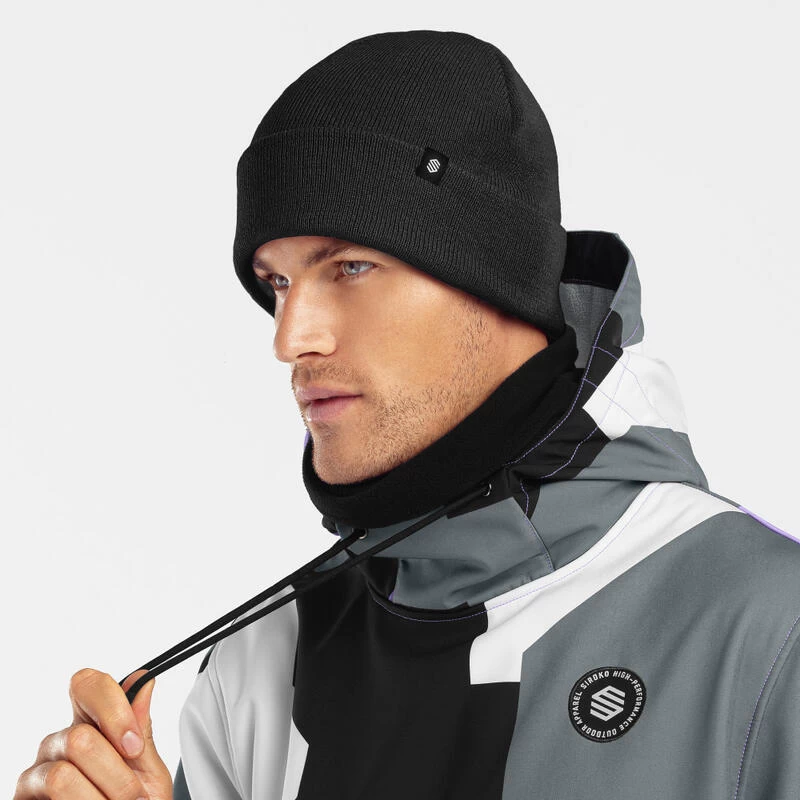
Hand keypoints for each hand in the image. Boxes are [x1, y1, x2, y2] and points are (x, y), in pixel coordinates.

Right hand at [14, 668, 172, 798]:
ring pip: (61, 775)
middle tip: (133, 795)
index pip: (87, 685)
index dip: (112, 709)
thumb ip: (142, 730)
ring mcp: (36, 773)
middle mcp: (59, 742)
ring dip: (100, 798)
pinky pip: (49, 799)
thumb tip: (143, 682)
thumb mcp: (147, 769)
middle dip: (115, 774)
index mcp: (91, 723)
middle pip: (79, 738)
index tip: (133, 745)